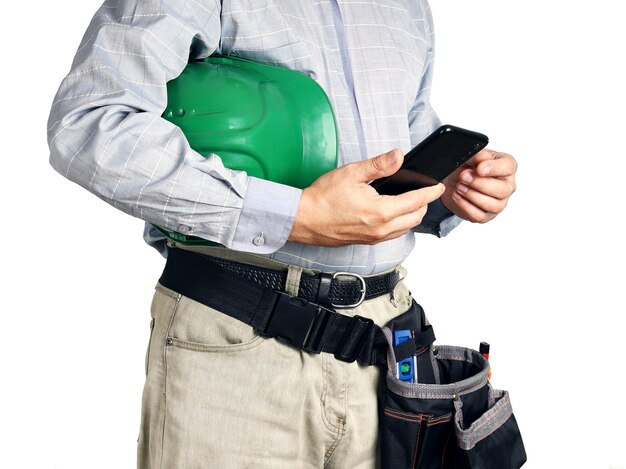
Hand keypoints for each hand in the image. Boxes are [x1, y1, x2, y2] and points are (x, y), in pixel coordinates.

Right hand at [289, 149, 444, 245]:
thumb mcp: (352, 173)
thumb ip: (379, 165)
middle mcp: (381, 228)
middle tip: (424, 191)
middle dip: (423, 204)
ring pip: (405, 229)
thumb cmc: (323, 198)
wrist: (304, 219)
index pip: (416, 201)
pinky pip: (392, 234)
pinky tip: (392, 213)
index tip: (437, 186)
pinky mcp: (366, 241)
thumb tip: (398, 156)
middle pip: (415, 218)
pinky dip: (399, 224)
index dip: (430, 192)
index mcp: (381, 211)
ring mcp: (374, 237)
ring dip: (412, 216)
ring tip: (410, 201)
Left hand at [441, 149, 516, 222]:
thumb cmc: (468, 168)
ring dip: (472, 195)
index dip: (494, 168)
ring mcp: (499, 203)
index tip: (479, 169)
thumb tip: (481, 158)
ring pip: (493, 205)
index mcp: (506, 167)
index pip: (508, 167)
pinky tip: (457, 196)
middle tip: (464, 177)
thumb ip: (477, 156)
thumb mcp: (471, 157)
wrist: (454, 182)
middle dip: (480, 184)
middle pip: (502, 190)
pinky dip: (466, 206)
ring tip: (459, 187)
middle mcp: (507, 186)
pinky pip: (480, 215)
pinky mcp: (487, 215)